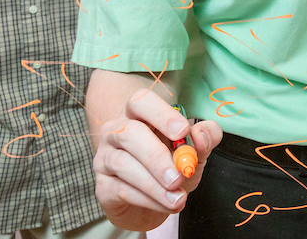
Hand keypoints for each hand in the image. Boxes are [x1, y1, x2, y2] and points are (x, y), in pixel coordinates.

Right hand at [92, 89, 222, 230]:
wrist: (152, 204)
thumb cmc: (171, 167)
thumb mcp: (194, 151)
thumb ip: (204, 139)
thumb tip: (201, 136)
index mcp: (138, 114)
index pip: (141, 101)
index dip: (161, 114)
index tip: (183, 131)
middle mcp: (116, 131)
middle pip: (129, 133)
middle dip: (157, 155)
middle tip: (180, 175)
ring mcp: (105, 158)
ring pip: (124, 164)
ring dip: (155, 184)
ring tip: (178, 197)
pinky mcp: (102, 187)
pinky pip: (121, 190)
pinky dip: (148, 199)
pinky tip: (166, 204)